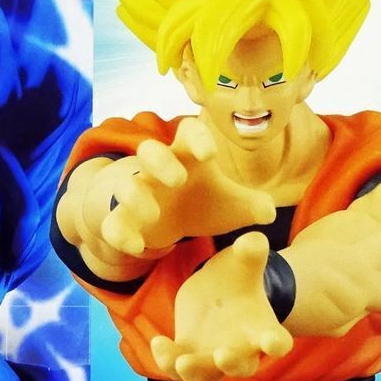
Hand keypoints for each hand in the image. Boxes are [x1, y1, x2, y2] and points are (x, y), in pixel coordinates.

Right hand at [90, 118, 278, 258]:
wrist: (177, 222)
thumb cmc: (206, 202)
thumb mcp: (234, 205)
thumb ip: (253, 206)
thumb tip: (268, 211)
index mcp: (188, 155)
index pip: (188, 132)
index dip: (196, 139)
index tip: (209, 155)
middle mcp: (159, 170)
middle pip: (149, 151)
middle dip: (161, 162)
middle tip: (179, 180)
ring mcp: (139, 195)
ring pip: (125, 186)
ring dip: (136, 197)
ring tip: (155, 214)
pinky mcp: (125, 221)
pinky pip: (113, 223)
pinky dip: (120, 234)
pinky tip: (138, 247)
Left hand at [151, 232, 293, 380]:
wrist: (215, 291)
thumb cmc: (238, 277)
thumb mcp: (243, 261)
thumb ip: (251, 253)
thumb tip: (254, 239)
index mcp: (262, 329)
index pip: (276, 342)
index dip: (276, 344)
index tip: (273, 343)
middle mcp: (241, 350)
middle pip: (242, 366)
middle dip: (233, 363)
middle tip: (223, 354)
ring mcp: (212, 357)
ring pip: (207, 375)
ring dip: (195, 371)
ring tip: (181, 361)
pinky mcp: (188, 355)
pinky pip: (177, 367)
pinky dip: (167, 360)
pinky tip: (158, 342)